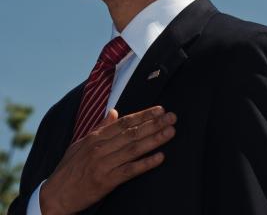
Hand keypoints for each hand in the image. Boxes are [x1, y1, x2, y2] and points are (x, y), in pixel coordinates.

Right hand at [40, 106, 176, 214]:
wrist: (54, 196)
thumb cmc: (68, 169)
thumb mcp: (80, 144)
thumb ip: (99, 128)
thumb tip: (113, 111)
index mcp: (94, 138)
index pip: (124, 123)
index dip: (144, 115)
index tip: (160, 110)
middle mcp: (100, 149)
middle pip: (132, 133)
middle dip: (154, 124)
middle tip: (173, 117)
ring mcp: (103, 165)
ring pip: (134, 149)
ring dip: (154, 139)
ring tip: (171, 132)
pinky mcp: (106, 181)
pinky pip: (130, 170)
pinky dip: (145, 163)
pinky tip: (160, 157)